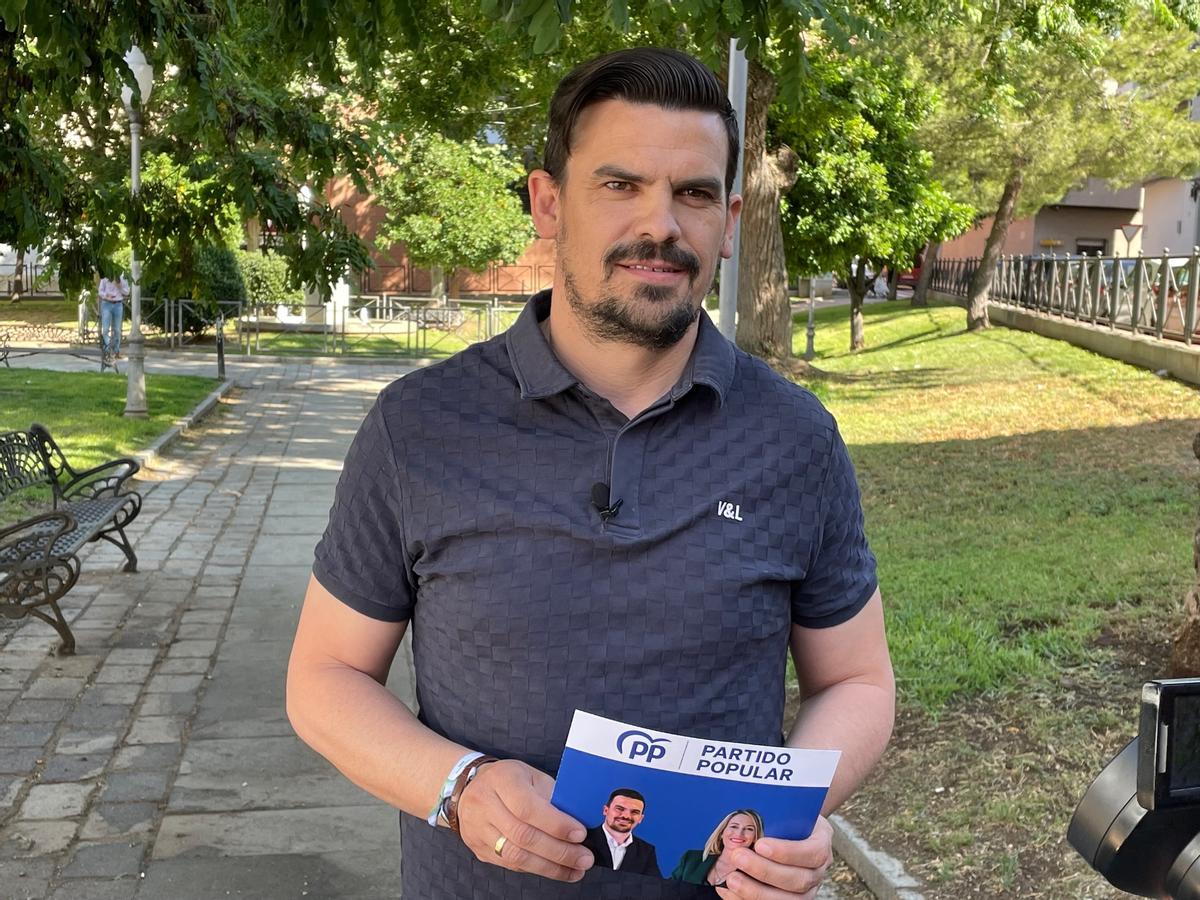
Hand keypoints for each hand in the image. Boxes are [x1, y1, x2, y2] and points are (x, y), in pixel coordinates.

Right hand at [455, 758, 592, 881]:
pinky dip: (537, 869)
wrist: (470, 787)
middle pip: (523, 836)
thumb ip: (553, 796)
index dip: (556, 824)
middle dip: (559, 852)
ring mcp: (478, 830)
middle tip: (584, 859)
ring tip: (575, 870)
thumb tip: (580, 820)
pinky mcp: (479, 850)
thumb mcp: (532, 776)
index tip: (580, 834)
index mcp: (501, 780)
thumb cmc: (509, 780)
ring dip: (550, 867)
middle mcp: (484, 805)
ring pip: (515, 856)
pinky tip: (556, 869)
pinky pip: (510, 865)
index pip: (528, 808)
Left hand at [716, 815, 832, 899]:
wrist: (795, 829)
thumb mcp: (790, 809)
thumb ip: (776, 812)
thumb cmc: (789, 817)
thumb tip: (745, 806)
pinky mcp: (790, 899)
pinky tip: (729, 891)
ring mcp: (806, 890)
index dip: (786, 852)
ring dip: (756, 891)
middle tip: (738, 857)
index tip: (760, 844)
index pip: (812, 853)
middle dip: (764, 871)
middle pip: (798, 880)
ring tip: (732, 879)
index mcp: (821, 844)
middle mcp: (817, 871)